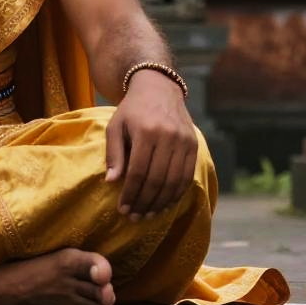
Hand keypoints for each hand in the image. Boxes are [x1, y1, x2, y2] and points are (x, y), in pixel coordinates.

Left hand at [103, 70, 197, 220]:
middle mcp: (168, 137)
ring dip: (160, 203)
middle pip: (157, 180)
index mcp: (145, 131)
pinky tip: (164, 204)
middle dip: (144, 202)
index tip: (122, 209)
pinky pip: (186, 177)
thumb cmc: (132, 110)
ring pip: (173, 182)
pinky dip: (176, 194)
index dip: (130, 194)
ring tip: (148, 214)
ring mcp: (184, 141)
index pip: (138, 171)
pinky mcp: (194, 145)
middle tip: (134, 217)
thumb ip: (114, 153)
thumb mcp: (115, 126)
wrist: (158, 88)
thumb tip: (111, 182)